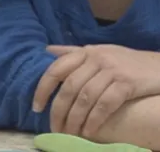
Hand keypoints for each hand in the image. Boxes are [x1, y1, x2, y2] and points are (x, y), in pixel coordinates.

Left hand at [33, 44, 159, 136]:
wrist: (159, 65)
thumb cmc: (126, 61)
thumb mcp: (99, 51)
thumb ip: (73, 52)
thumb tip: (47, 50)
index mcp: (85, 52)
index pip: (56, 69)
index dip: (43, 89)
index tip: (37, 107)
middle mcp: (96, 59)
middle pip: (69, 87)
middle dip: (59, 110)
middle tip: (55, 127)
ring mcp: (112, 70)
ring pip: (85, 98)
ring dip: (75, 119)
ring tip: (70, 133)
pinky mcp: (127, 83)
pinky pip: (105, 105)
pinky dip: (94, 120)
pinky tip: (89, 132)